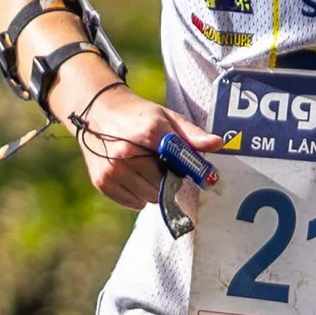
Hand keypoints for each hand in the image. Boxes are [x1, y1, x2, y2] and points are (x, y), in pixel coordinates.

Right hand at [65, 79, 220, 210]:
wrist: (97, 111)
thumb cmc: (138, 115)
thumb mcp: (167, 117)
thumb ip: (192, 134)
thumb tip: (218, 143)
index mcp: (148, 133)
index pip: (179, 161)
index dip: (191, 170)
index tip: (204, 178)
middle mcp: (127, 153)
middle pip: (165, 185)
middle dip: (168, 177)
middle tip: (160, 163)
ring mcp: (113, 170)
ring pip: (150, 197)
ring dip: (153, 187)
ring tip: (145, 167)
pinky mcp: (102, 182)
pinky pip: (135, 203)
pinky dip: (138, 194)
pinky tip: (132, 175)